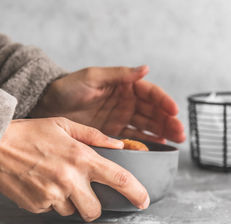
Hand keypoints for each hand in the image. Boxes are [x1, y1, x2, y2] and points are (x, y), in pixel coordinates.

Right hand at [0, 118, 148, 221]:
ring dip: (71, 201)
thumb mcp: (65, 125)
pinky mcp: (36, 205)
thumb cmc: (31, 132)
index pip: (118, 179)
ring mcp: (51, 195)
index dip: (135, 192)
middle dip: (95, 206)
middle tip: (87, 192)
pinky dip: (53, 200)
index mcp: (81, 158)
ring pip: (73, 212)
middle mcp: (69, 179)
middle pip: (95, 210)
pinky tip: (44, 183)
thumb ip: (95, 136)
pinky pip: (53, 209)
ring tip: (59, 181)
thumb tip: (119, 145)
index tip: (143, 201)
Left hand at [30, 65, 184, 142]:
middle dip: (168, 121)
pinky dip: (146, 141)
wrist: (49, 105)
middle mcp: (126, 102)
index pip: (150, 93)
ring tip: (175, 140)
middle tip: (180, 132)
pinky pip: (134, 137)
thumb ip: (120, 74)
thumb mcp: (93, 77)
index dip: (163, 101)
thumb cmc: (69, 88)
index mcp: (124, 86)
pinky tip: (158, 145)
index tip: (174, 110)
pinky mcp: (114, 132)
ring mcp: (121, 118)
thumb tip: (146, 69)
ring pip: (147, 125)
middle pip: (153, 111)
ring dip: (162, 132)